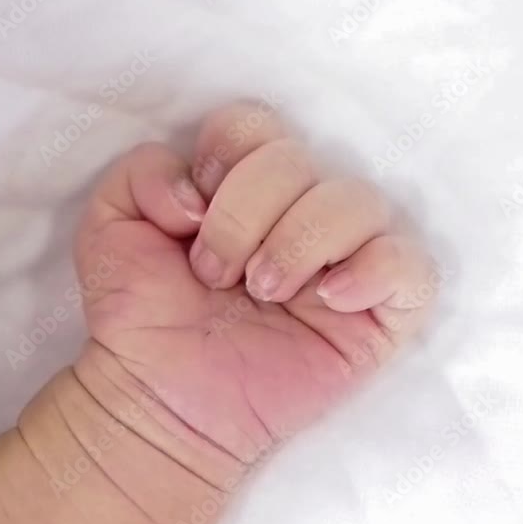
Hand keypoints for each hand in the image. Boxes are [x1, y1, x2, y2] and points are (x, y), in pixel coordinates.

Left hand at [74, 103, 438, 472]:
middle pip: (300, 159)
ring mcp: (343, 260)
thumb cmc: (140, 316)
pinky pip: (413, 268)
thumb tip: (200, 189)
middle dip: (244, 217)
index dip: (224, 159)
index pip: (257, 123)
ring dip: (297, 244)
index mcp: (244, 185)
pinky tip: (329, 300)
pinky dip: (375, 271)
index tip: (190, 219)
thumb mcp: (110, 225)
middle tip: (215, 275)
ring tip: (261, 294)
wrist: (159, 400)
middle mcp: (299, 212)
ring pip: (360, 201)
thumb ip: (140, 172)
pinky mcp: (376, 315)